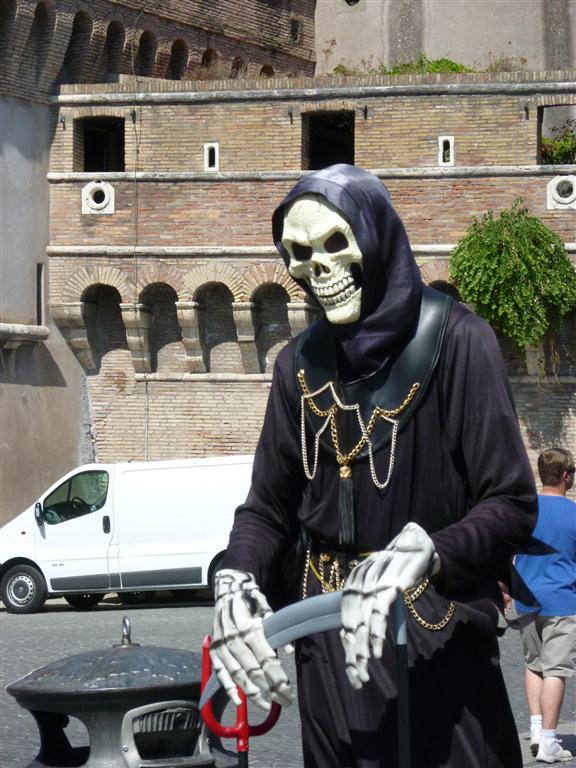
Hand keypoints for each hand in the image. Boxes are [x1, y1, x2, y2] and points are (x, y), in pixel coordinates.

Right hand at [210, 569, 293, 709]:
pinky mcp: (214, 650)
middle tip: (284, 701)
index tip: (288, 691)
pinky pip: (220, 673)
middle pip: (254, 671)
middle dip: (270, 689)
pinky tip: (238, 701)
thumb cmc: (251, 600)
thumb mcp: (268, 610)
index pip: (266, 660)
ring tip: (266, 705)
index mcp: (250, 629)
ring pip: (238, 675)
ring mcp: (222, 646)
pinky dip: (228, 688)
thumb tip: (290, 652)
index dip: (278, 678)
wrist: (228, 589)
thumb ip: (278, 631)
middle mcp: (235, 639)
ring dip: (252, 693)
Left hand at [340, 522, 437, 688]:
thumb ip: (370, 605)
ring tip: (363, 670)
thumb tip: (365, 634)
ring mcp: (373, 585)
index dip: (348, 648)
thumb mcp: (379, 587)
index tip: (353, 671)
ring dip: (362, 649)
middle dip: (353, 654)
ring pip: (363, 623)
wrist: (415, 544)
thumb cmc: (397, 568)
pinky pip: (379, 614)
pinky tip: (377, 651)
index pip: (346, 623)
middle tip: (358, 678)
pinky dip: (377, 633)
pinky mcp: (389, 586)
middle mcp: (358, 585)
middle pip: (351, 626)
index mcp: (352, 586)